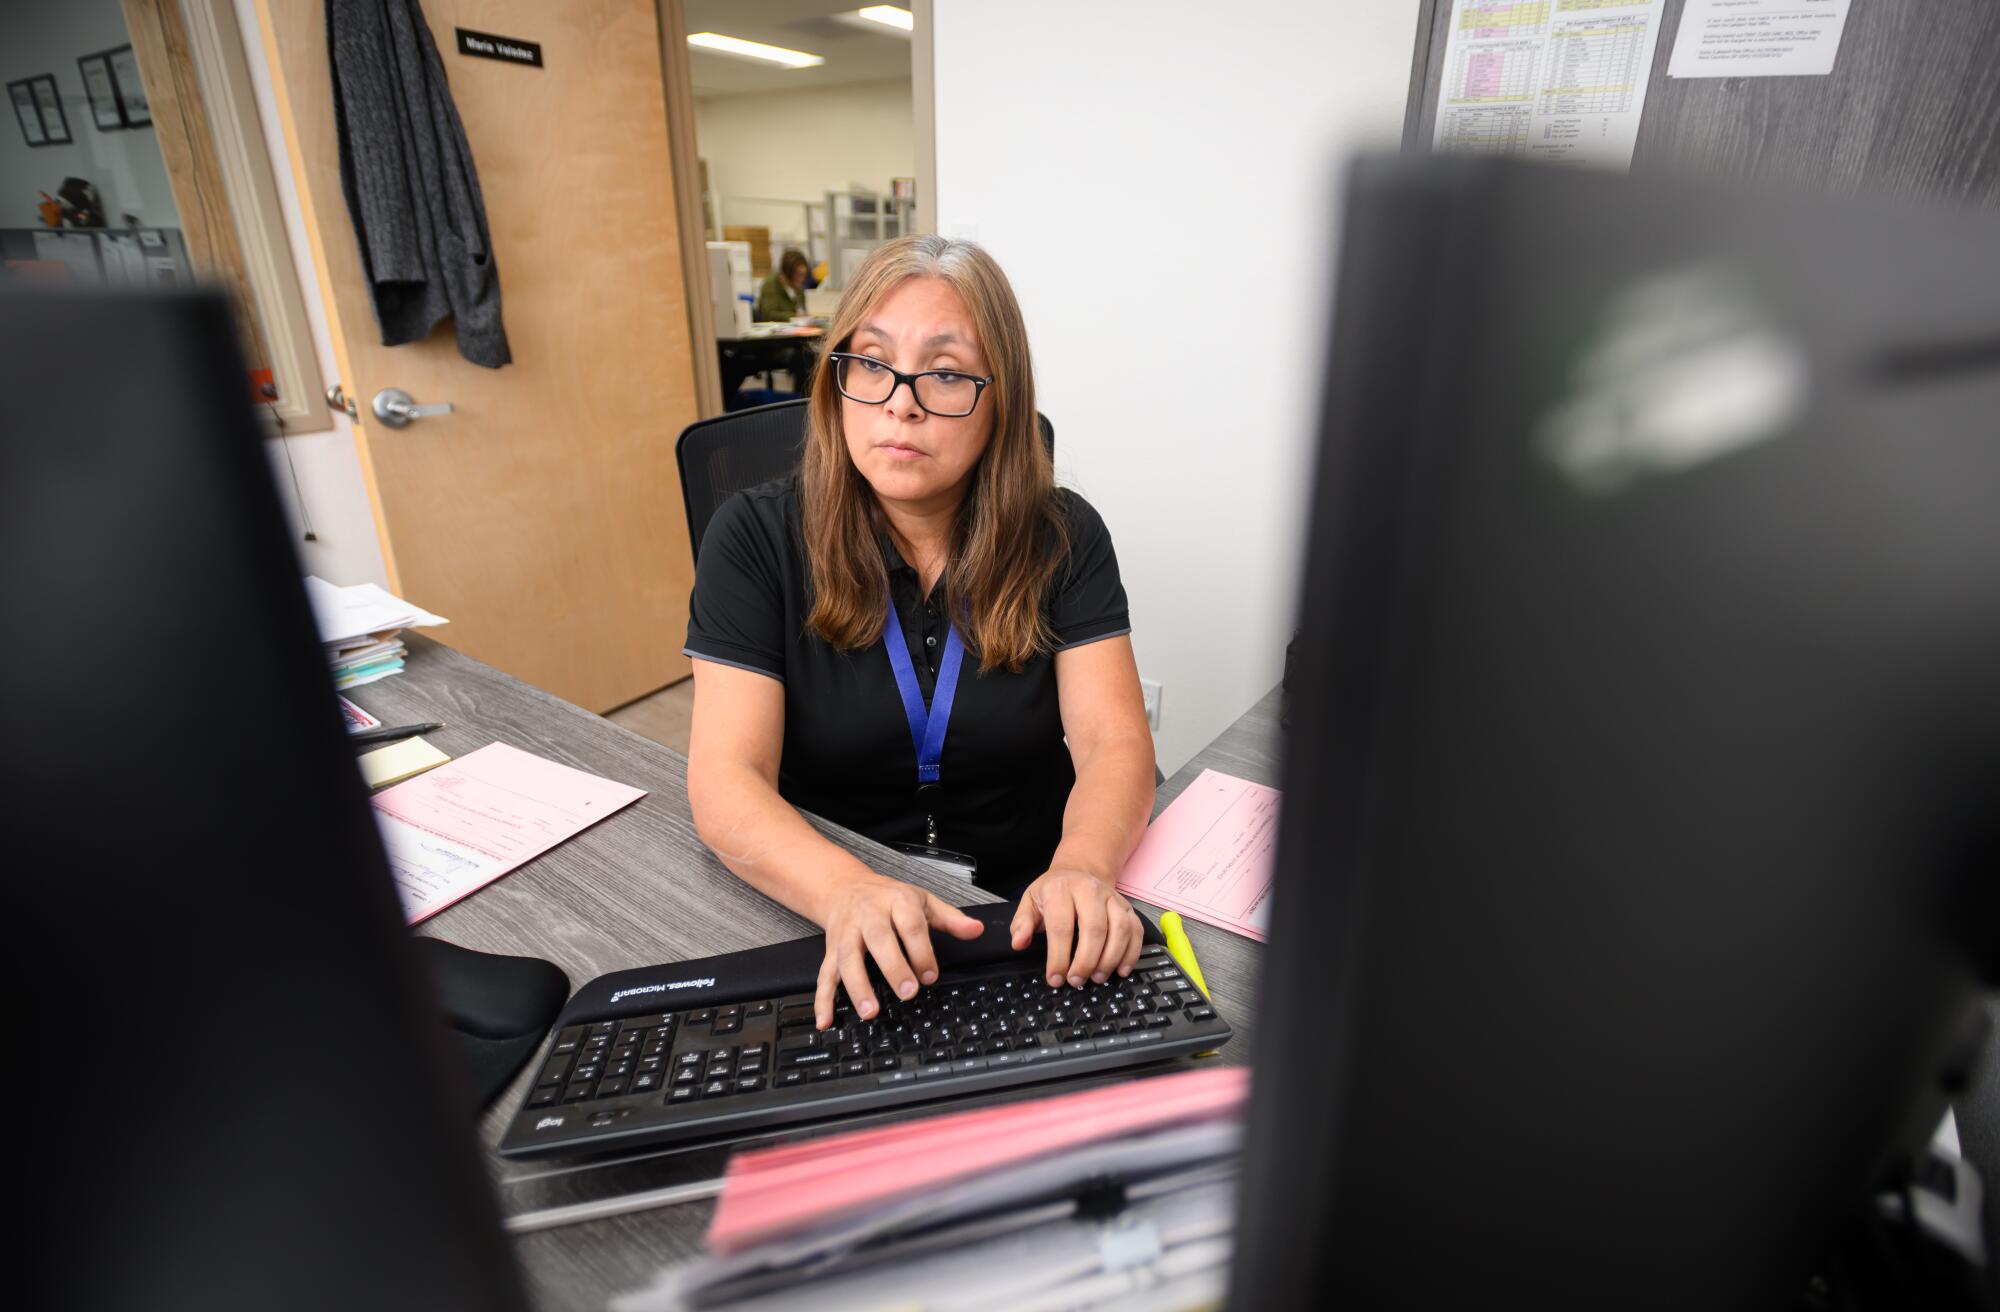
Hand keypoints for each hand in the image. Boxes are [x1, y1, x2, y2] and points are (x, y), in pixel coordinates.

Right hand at [815, 873, 984, 1027]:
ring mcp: (847, 933)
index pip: (910, 924)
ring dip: (857, 985)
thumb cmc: (888, 898)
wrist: (844, 886)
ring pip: (848, 958)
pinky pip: (825, 974)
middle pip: (878, 940)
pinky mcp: (831, 950)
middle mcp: (868, 915)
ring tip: (870, 1011)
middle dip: (893, 967)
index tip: (931, 975)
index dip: (921, 950)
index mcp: (896, 901)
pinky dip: (823, 999)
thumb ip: (950, 918)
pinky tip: (826, 1020)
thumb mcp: (922, 901)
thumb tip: (976, 930)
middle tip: (908, 993)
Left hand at [1010, 867, 1142, 989]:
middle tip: (1077, 981)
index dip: (1058, 956)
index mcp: (1061, 889)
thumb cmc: (1054, 892)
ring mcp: (1112, 898)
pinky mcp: (1127, 907)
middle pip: (1094, 928)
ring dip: (1110, 959)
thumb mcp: (1030, 902)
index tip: (1055, 978)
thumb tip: (1019, 943)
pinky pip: (1136, 931)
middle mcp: (1089, 890)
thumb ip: (1022, 924)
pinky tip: (1121, 970)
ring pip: (1120, 929)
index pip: (1061, 926)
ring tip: (1097, 978)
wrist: (1079, 871)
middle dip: (1086, 961)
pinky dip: (1132, 953)